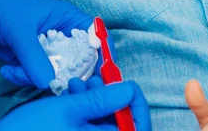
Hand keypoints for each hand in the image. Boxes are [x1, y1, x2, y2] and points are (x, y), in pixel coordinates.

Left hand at [0, 0, 91, 88]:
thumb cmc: (2, 8)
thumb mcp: (19, 31)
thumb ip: (34, 58)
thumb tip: (48, 83)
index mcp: (68, 19)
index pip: (95, 38)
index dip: (99, 56)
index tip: (93, 74)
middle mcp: (63, 35)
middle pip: (78, 62)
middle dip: (63, 74)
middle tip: (47, 81)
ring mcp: (48, 49)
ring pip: (56, 73)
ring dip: (35, 77)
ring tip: (14, 69)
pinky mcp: (34, 60)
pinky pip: (38, 76)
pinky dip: (24, 78)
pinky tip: (8, 69)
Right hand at [0, 76, 151, 130]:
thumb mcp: (69, 110)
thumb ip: (103, 99)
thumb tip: (130, 89)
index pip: (138, 128)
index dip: (135, 104)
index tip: (124, 84)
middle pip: (122, 124)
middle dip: (111, 97)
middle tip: (97, 80)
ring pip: (103, 122)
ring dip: (95, 98)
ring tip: (77, 83)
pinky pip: (88, 126)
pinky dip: (83, 107)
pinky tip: (69, 92)